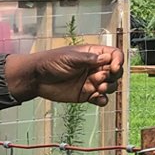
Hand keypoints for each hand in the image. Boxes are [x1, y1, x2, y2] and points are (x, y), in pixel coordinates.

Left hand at [4, 45, 124, 104]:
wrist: (37, 78)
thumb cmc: (51, 62)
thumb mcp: (70, 58)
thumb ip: (88, 59)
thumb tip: (107, 58)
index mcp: (93, 54)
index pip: (114, 55)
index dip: (118, 61)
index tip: (114, 68)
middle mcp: (95, 67)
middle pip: (116, 72)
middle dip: (113, 76)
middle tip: (99, 79)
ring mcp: (91, 81)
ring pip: (110, 86)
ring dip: (108, 88)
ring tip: (98, 88)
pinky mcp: (86, 95)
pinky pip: (100, 99)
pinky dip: (102, 100)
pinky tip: (97, 99)